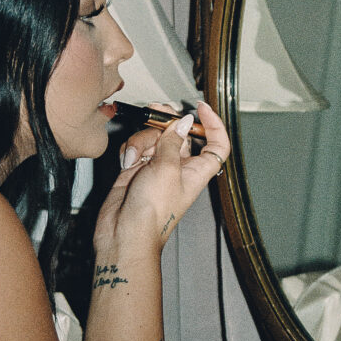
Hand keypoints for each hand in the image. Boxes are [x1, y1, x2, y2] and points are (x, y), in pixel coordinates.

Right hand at [93, 101, 229, 255]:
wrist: (125, 233)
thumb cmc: (153, 214)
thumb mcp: (167, 169)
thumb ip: (172, 141)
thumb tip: (182, 122)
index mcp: (196, 171)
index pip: (216, 143)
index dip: (213, 124)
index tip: (201, 107)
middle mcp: (178, 168)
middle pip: (178, 133)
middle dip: (165, 122)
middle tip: (156, 111)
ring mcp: (156, 168)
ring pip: (153, 137)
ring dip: (142, 139)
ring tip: (136, 155)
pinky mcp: (136, 169)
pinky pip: (136, 147)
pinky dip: (130, 149)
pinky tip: (127, 161)